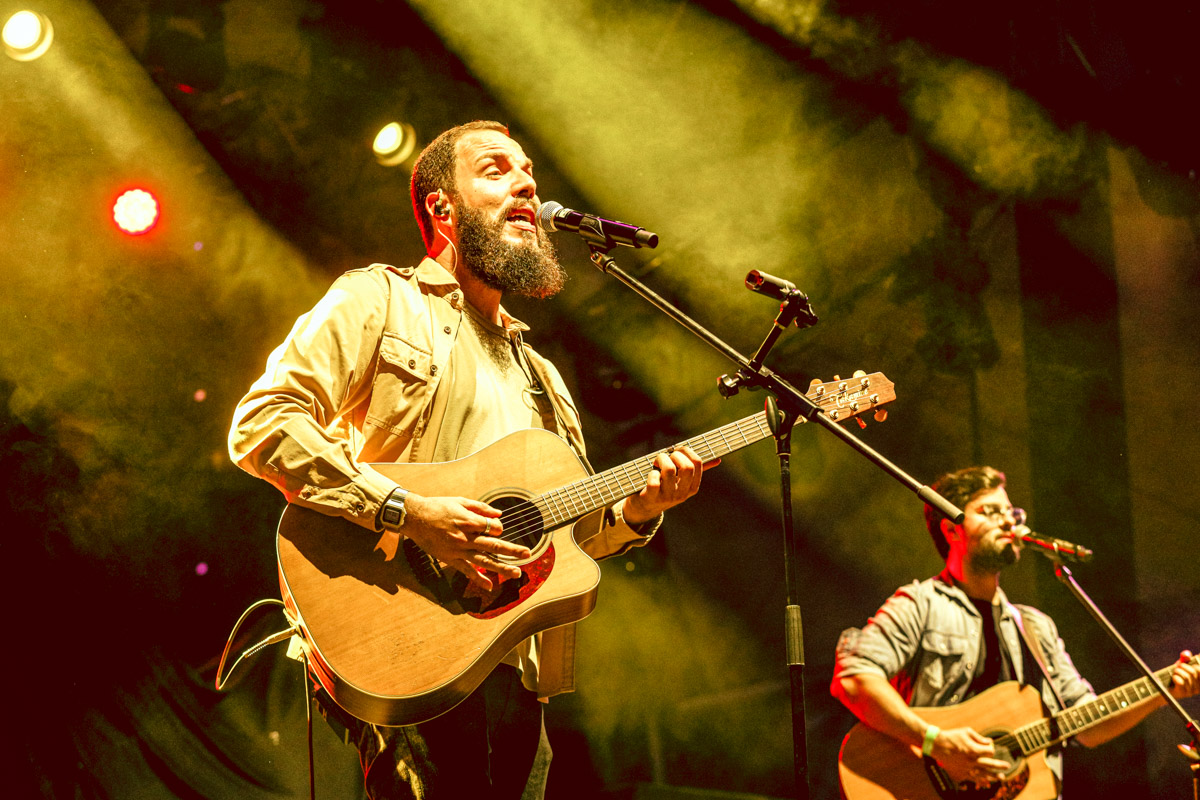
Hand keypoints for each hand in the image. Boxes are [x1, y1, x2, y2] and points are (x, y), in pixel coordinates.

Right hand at [399, 494, 529, 590]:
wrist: (414, 518)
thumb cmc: (437, 506)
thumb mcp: (460, 501)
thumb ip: (481, 508)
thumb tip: (499, 514)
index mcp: (467, 521)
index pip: (492, 527)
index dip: (498, 527)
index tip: (497, 526)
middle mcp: (465, 537)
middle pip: (493, 545)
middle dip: (512, 550)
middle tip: (527, 554)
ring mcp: (458, 550)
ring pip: (484, 561)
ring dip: (502, 568)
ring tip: (517, 572)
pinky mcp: (450, 559)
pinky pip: (467, 571)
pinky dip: (479, 579)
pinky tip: (490, 585)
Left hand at [622, 446, 716, 525]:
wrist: (645, 508)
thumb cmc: (665, 488)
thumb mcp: (682, 481)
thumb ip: (697, 470)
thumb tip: (717, 460)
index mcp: (692, 487)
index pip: (698, 463)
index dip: (687, 451)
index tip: (677, 449)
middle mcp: (682, 493)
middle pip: (687, 466)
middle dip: (675, 455)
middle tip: (667, 456)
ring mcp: (668, 497)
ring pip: (669, 469)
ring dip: (661, 459)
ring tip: (656, 462)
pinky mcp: (652, 498)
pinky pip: (654, 480)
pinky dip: (651, 473)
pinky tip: (650, 475)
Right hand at [929, 726, 1009, 786]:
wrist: (936, 745)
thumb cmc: (951, 736)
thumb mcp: (966, 731)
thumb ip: (979, 738)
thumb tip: (990, 742)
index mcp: (974, 750)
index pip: (990, 752)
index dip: (991, 749)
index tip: (990, 748)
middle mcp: (972, 762)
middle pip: (990, 765)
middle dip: (1000, 766)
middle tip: (1007, 767)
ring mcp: (966, 770)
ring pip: (983, 775)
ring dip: (993, 776)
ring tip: (1000, 778)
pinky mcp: (960, 775)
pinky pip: (972, 780)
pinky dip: (979, 781)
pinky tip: (985, 782)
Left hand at [1170, 650, 1198, 698]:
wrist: (1163, 687)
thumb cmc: (1175, 674)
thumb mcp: (1181, 664)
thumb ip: (1185, 658)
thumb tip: (1186, 654)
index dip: (1199, 660)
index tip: (1196, 656)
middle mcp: (1199, 687)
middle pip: (1195, 671)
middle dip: (1184, 666)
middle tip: (1178, 667)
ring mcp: (1191, 691)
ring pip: (1186, 676)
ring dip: (1177, 671)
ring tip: (1175, 672)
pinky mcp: (1183, 693)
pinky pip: (1180, 682)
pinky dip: (1175, 677)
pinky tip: (1173, 678)